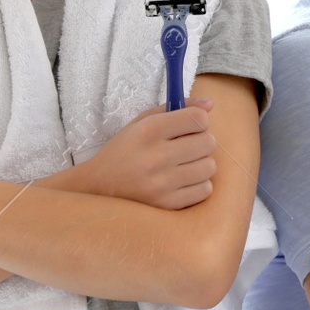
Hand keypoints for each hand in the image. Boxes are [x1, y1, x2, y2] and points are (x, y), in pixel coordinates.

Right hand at [80, 97, 218, 209]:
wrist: (98, 187)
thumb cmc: (125, 150)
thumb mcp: (142, 122)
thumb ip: (177, 109)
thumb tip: (211, 104)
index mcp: (148, 131)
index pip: (198, 119)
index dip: (199, 120)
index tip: (190, 126)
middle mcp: (155, 156)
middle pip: (208, 143)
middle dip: (202, 142)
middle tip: (187, 146)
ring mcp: (161, 183)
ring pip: (209, 167)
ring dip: (201, 164)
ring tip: (183, 165)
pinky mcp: (166, 205)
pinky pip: (205, 190)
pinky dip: (198, 185)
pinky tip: (181, 182)